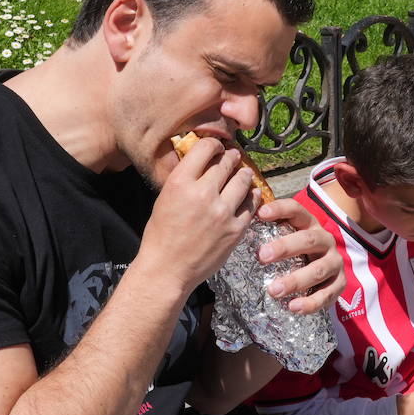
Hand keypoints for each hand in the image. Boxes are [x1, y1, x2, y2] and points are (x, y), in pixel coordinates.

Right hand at [138, 137, 256, 292]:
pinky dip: (252, 196)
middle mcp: (203, 193)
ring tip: (243, 173)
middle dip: (231, 157)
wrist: (167, 269)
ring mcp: (222, 212)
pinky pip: (251, 204)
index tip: (217, 147)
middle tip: (233, 157)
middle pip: (226, 162)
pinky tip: (250, 193)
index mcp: (180, 183)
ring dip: (244, 174)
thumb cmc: (161, 235)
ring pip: (243, 180)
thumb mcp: (165, 198)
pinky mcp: (236, 228)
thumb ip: (185, 179)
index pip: (205, 148)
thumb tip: (202, 163)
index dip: (214, 144)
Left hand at [255, 198, 344, 314]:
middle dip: (285, 247)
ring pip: (318, 270)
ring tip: (273, 290)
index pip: (296, 210)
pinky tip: (293, 307)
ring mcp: (335, 262)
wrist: (325, 273)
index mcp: (310, 224)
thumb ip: (268, 231)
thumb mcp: (285, 238)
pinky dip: (310, 302)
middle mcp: (325, 240)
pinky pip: (327, 294)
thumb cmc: (296, 253)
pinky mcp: (340, 283)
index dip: (280, 209)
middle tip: (262, 256)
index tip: (261, 213)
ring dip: (295, 280)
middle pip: (308, 240)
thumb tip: (237, 227)